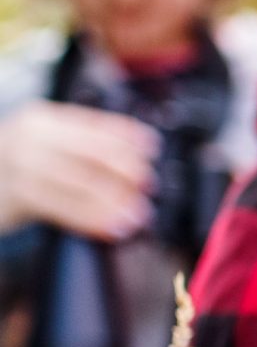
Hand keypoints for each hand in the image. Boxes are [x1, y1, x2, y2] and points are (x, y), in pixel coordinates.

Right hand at [0, 102, 156, 237]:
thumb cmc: (10, 170)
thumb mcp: (38, 146)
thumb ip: (74, 146)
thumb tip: (130, 157)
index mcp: (42, 119)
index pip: (93, 123)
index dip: (126, 134)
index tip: (152, 146)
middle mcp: (31, 137)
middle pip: (92, 152)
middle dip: (126, 168)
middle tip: (149, 184)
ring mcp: (22, 164)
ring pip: (82, 182)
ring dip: (116, 200)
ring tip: (139, 214)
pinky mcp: (17, 195)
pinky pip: (64, 208)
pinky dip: (93, 218)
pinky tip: (113, 227)